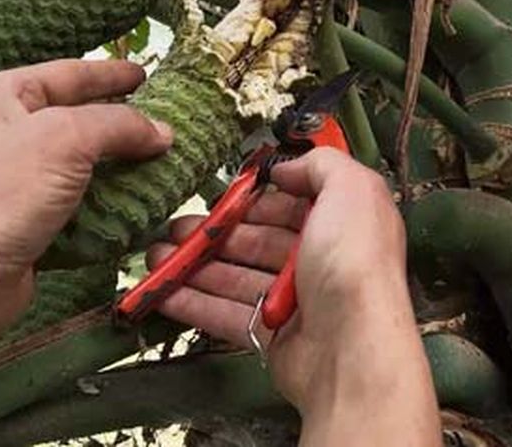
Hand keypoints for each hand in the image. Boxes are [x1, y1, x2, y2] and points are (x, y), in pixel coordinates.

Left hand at [0, 59, 171, 425]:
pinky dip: (110, 203)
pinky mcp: (28, 223)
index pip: (67, 74)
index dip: (110, 74)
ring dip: (122, 167)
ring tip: (166, 163)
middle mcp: (4, 134)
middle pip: (77, 118)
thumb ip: (119, 125)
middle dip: (123, 122)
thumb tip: (164, 133)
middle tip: (168, 121)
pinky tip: (142, 203)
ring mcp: (15, 181)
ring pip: (83, 165)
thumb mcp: (63, 139)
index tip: (148, 75)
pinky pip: (80, 204)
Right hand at [147, 147, 439, 443]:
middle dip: (215, 232)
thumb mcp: (351, 190)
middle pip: (258, 240)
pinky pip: (226, 314)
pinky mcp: (272, 336)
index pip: (292, 205)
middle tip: (175, 227)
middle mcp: (322, 260)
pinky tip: (162, 292)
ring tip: (156, 256)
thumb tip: (286, 167)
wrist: (351, 346)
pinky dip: (193, 303)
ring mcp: (295, 301)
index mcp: (342, 225)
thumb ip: (321, 165)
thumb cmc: (355, 264)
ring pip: (237, 276)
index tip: (221, 195)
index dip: (255, 199)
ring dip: (194, 265)